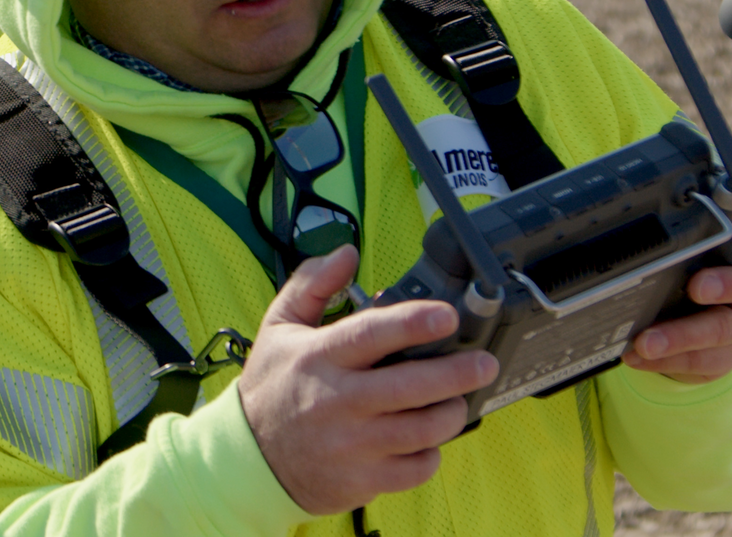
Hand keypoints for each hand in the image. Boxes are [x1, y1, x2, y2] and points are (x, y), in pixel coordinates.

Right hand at [236, 245, 499, 515]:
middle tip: (483, 362)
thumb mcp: (279, 326)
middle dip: (458, 373)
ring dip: (451, 413)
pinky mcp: (362, 479)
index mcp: (320, 357)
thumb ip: (312, 283)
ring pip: (423, 430)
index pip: (372, 334)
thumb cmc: (272, 387)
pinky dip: (432, 452)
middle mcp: (338, 401)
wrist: (249, 458)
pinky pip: (417, 468)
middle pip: (411, 387)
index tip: (448, 316)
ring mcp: (352, 444)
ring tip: (455, 400)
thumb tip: (346, 252)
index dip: (414, 322)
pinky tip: (425, 437)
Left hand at [621, 200, 731, 383]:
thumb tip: (629, 209)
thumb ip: (672, 233)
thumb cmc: (687, 273)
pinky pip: (703, 362)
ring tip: (644, 342)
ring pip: (722, 331)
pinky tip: (637, 357)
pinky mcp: (730, 355)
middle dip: (724, 284)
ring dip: (681, 337)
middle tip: (697, 287)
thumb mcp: (681, 252)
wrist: (697, 324)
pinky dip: (667, 361)